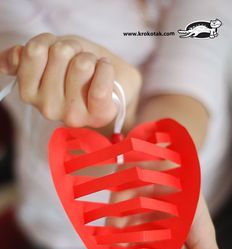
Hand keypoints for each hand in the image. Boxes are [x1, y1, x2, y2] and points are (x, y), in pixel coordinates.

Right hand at [0, 33, 140, 127]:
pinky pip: (101, 83)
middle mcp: (47, 108)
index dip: (51, 42)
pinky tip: (105, 73)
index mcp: (30, 92)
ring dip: (91, 59)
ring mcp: (71, 114)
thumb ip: (24, 59)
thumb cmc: (80, 73)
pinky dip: (106, 69)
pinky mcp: (96, 116)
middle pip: (60, 53)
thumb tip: (8, 59)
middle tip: (80, 65)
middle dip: (74, 50)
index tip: (60, 54)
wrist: (113, 90)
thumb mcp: (48, 60)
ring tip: (93, 72)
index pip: (34, 50)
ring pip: (82, 64)